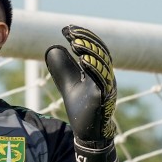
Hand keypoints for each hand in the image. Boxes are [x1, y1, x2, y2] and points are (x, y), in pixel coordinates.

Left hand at [45, 25, 117, 161]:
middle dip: (87, 40)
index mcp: (100, 71)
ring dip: (90, 52)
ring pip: (104, 65)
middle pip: (101, 52)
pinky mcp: (105, 98)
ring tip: (75, 43)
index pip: (95, 48)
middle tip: (71, 32)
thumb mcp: (68, 84)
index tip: (68, 28)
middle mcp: (107, 76)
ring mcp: (108, 87)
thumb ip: (63, 67)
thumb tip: (53, 48)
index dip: (84, 36)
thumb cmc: (82, 108)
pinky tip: (84, 60)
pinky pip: (103, 81)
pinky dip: (95, 69)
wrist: (89, 133)